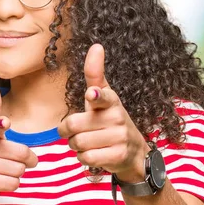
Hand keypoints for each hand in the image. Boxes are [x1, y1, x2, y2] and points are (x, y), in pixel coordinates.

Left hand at [57, 44, 150, 181]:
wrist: (134, 152)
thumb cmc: (110, 121)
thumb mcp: (104, 98)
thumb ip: (95, 75)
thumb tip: (96, 46)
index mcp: (111, 100)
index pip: (102, 96)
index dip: (95, 96)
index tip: (91, 95)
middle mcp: (117, 117)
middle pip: (73, 125)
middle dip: (69, 132)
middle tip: (81, 132)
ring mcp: (119, 137)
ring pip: (78, 143)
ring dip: (77, 146)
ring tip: (91, 143)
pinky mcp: (118, 156)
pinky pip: (85, 158)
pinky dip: (85, 158)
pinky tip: (96, 154)